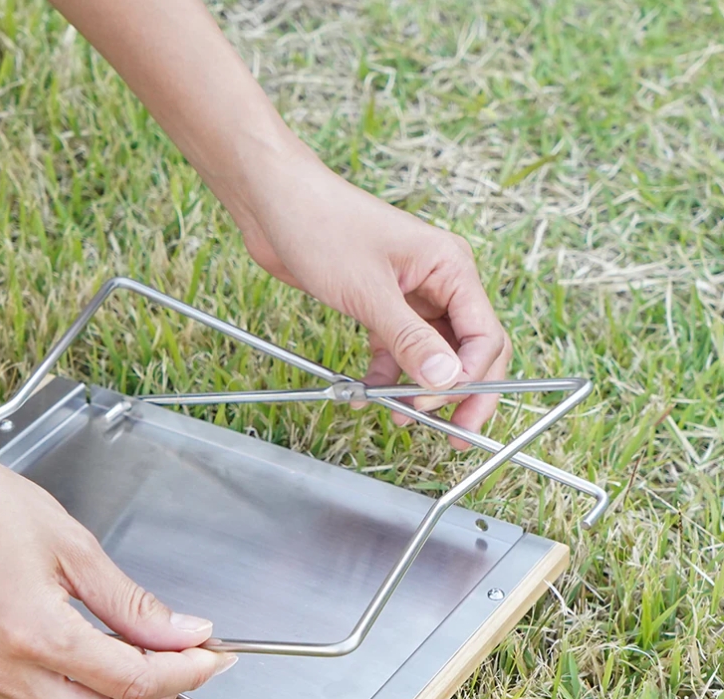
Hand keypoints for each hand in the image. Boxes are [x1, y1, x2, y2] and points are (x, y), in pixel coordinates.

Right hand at [0, 439, 234, 698]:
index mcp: (33, 633)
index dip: (185, 672)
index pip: (132, 682)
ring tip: (145, 668)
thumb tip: (184, 632)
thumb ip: (132, 602)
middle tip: (183, 663)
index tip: (212, 655)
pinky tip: (100, 671)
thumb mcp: (74, 545)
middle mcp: (5, 672)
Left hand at [233, 151, 511, 445]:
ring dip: (419, 389)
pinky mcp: (380, 305)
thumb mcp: (369, 292)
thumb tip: (445, 380)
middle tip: (450, 434)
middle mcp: (439, 281)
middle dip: (460, 392)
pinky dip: (385, 374)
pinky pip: (396, 349)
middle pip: (468, 349)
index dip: (470, 378)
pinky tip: (366, 395)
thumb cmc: (322, 226)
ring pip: (431, 354)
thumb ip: (409, 339)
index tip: (439, 406)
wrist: (274, 203)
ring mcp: (410, 295)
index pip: (485, 336)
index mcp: (451, 268)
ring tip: (399, 417)